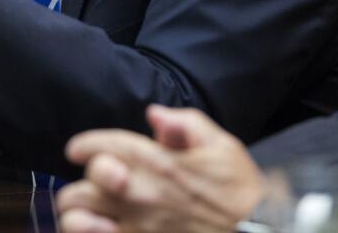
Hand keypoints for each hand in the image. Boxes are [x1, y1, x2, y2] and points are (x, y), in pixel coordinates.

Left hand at [57, 105, 268, 232]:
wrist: (260, 231)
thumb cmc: (241, 190)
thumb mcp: (221, 145)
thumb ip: (185, 124)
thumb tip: (154, 115)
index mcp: (158, 163)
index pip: (103, 147)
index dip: (84, 145)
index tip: (77, 149)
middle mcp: (141, 194)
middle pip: (81, 188)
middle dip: (82, 183)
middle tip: (93, 183)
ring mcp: (138, 227)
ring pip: (79, 220)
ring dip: (78, 213)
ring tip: (88, 210)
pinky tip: (100, 229)